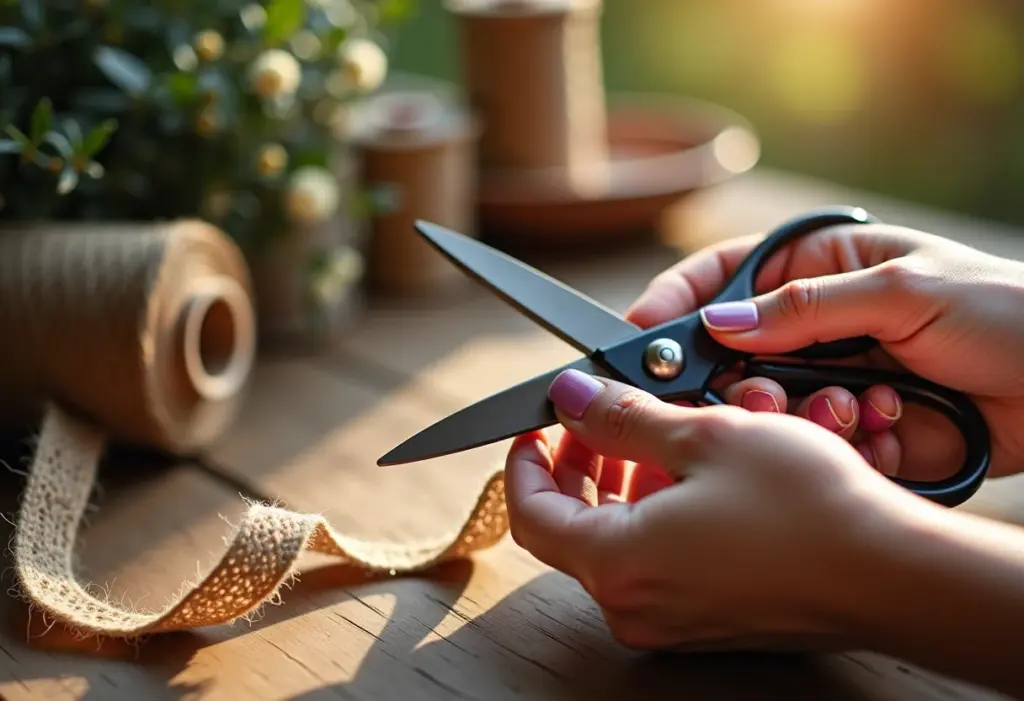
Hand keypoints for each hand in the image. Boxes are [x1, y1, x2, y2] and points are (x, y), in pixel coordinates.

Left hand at [505, 371, 933, 650]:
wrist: (894, 573)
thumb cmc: (805, 507)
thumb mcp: (704, 437)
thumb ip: (622, 417)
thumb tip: (569, 396)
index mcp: (616, 562)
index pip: (530, 512)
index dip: (524, 462)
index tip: (537, 424)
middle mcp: (634, 605)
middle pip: (569, 529)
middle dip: (576, 466)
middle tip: (597, 418)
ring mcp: (671, 621)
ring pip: (614, 544)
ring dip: (619, 487)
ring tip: (654, 436)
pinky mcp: (707, 621)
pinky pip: (655, 564)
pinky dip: (654, 516)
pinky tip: (691, 477)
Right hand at [628, 221, 1023, 480]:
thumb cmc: (1008, 312)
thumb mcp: (905, 289)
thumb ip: (805, 308)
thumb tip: (718, 325)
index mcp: (822, 270)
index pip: (723, 278)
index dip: (677, 305)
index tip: (641, 338)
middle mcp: (818, 328)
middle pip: (732, 358)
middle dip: (742, 385)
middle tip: (760, 400)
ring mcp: (835, 383)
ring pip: (769, 412)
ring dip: (806, 419)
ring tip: (859, 411)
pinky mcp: (858, 434)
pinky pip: (815, 448)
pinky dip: (846, 446)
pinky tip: (891, 430)